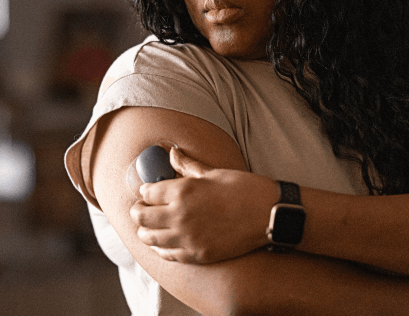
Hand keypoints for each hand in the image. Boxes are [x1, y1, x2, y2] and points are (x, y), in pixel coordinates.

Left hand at [130, 147, 276, 263]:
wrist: (270, 214)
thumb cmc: (244, 188)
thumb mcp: (212, 172)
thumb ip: (187, 165)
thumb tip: (171, 152)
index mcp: (182, 191)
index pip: (146, 193)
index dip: (144, 191)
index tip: (147, 191)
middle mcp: (180, 215)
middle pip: (141, 217)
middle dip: (138, 212)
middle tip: (141, 209)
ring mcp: (188, 238)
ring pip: (149, 238)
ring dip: (145, 231)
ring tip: (148, 227)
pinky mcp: (198, 255)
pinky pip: (168, 254)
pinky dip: (161, 248)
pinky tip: (163, 242)